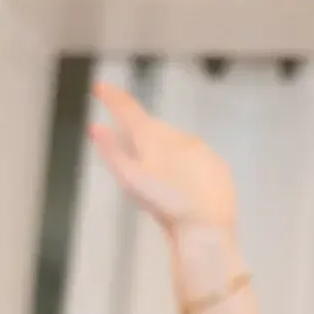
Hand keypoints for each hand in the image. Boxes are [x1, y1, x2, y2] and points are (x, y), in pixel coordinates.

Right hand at [89, 81, 238, 243]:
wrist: (205, 227)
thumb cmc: (163, 204)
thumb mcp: (129, 180)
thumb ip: (112, 152)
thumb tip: (95, 127)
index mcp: (154, 136)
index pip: (128, 110)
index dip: (112, 98)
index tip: (100, 86)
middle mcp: (179, 135)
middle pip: (153, 130)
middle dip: (140, 137)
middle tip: (132, 159)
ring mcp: (202, 149)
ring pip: (176, 145)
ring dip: (165, 156)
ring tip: (161, 186)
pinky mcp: (218, 166)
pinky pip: (196, 161)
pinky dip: (186, 169)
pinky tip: (182, 191)